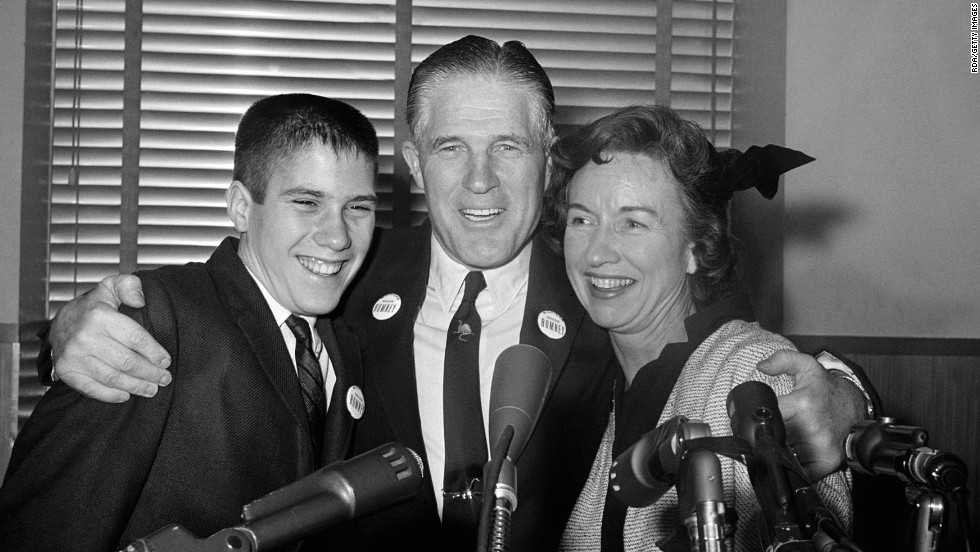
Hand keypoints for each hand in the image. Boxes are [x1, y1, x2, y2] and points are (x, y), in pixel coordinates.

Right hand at [50, 274, 171, 402]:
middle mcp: (85, 336)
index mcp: (100, 316)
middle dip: (150, 373)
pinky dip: (110, 395)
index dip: (154, 352)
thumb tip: (141, 300)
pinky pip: (91, 388)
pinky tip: (126, 395)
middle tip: (165, 379)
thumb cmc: (94, 308)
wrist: (60, 323)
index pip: (135, 337)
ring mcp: (74, 356)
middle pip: (126, 361)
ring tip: (152, 389)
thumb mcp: (111, 287)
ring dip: (136, 386)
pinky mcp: (66, 370)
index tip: (166, 361)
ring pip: (112, 377)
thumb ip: (129, 286)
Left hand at [757, 350, 865, 480]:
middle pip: (773, 438)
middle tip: (773, 428)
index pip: (768, 416)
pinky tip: (794, 454)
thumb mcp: (807, 366)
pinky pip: (801, 470)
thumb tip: (761, 366)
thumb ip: (783, 360)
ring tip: (785, 439)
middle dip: (769, 434)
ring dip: (780, 450)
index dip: (759, 418)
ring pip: (784, 455)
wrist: (855, 407)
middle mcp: (813, 428)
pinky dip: (793, 465)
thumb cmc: (827, 390)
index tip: (758, 418)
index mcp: (804, 404)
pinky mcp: (827, 462)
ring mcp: (821, 448)